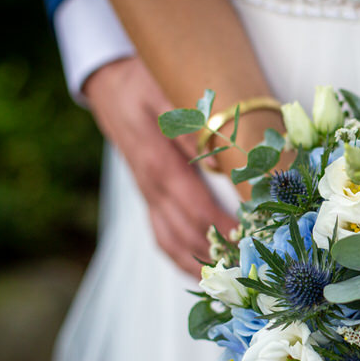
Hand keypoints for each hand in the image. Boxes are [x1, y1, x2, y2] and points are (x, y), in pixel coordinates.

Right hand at [83, 57, 236, 275]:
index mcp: (157, 160)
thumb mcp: (166, 87)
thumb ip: (191, 120)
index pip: (192, 202)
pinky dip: (181, 256)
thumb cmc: (143, 80)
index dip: (219, 224)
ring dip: (200, 261)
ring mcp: (147, 194)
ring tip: (232, 280)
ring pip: (171, 239)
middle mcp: (150, 184)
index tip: (248, 238)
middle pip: (184, 229)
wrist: (108, 82)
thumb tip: (219, 156)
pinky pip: (161, 235)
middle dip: (217, 250)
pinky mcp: (148, 197)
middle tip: (251, 268)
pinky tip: (202, 271)